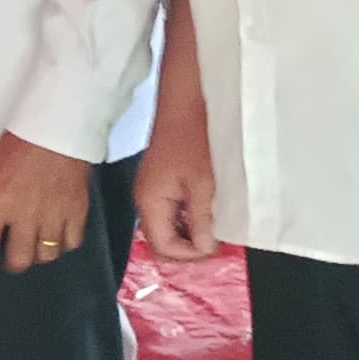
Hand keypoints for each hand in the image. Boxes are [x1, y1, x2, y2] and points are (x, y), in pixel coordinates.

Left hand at [0, 132, 95, 273]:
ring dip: (39, 254)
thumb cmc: (21, 143)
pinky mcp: (77, 212)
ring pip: (47, 255)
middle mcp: (25, 216)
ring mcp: (53, 216)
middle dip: (13, 263)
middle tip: (12, 258)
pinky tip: (59, 237)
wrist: (57, 128)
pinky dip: (64, 243)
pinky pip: (72, 243)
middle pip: (19, 260)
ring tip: (36, 246)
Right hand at [133, 113, 218, 263]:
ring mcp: (151, 191)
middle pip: (160, 240)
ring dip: (188, 234)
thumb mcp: (202, 184)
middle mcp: (145, 200)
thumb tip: (204, 248)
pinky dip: (187, 219)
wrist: (184, 105)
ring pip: (166, 227)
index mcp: (150, 202)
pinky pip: (170, 211)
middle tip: (214, 245)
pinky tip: (205, 214)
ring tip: (213, 231)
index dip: (188, 254)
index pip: (162, 246)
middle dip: (186, 248)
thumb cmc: (192, 140)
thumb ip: (201, 220)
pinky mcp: (160, 183)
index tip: (214, 249)